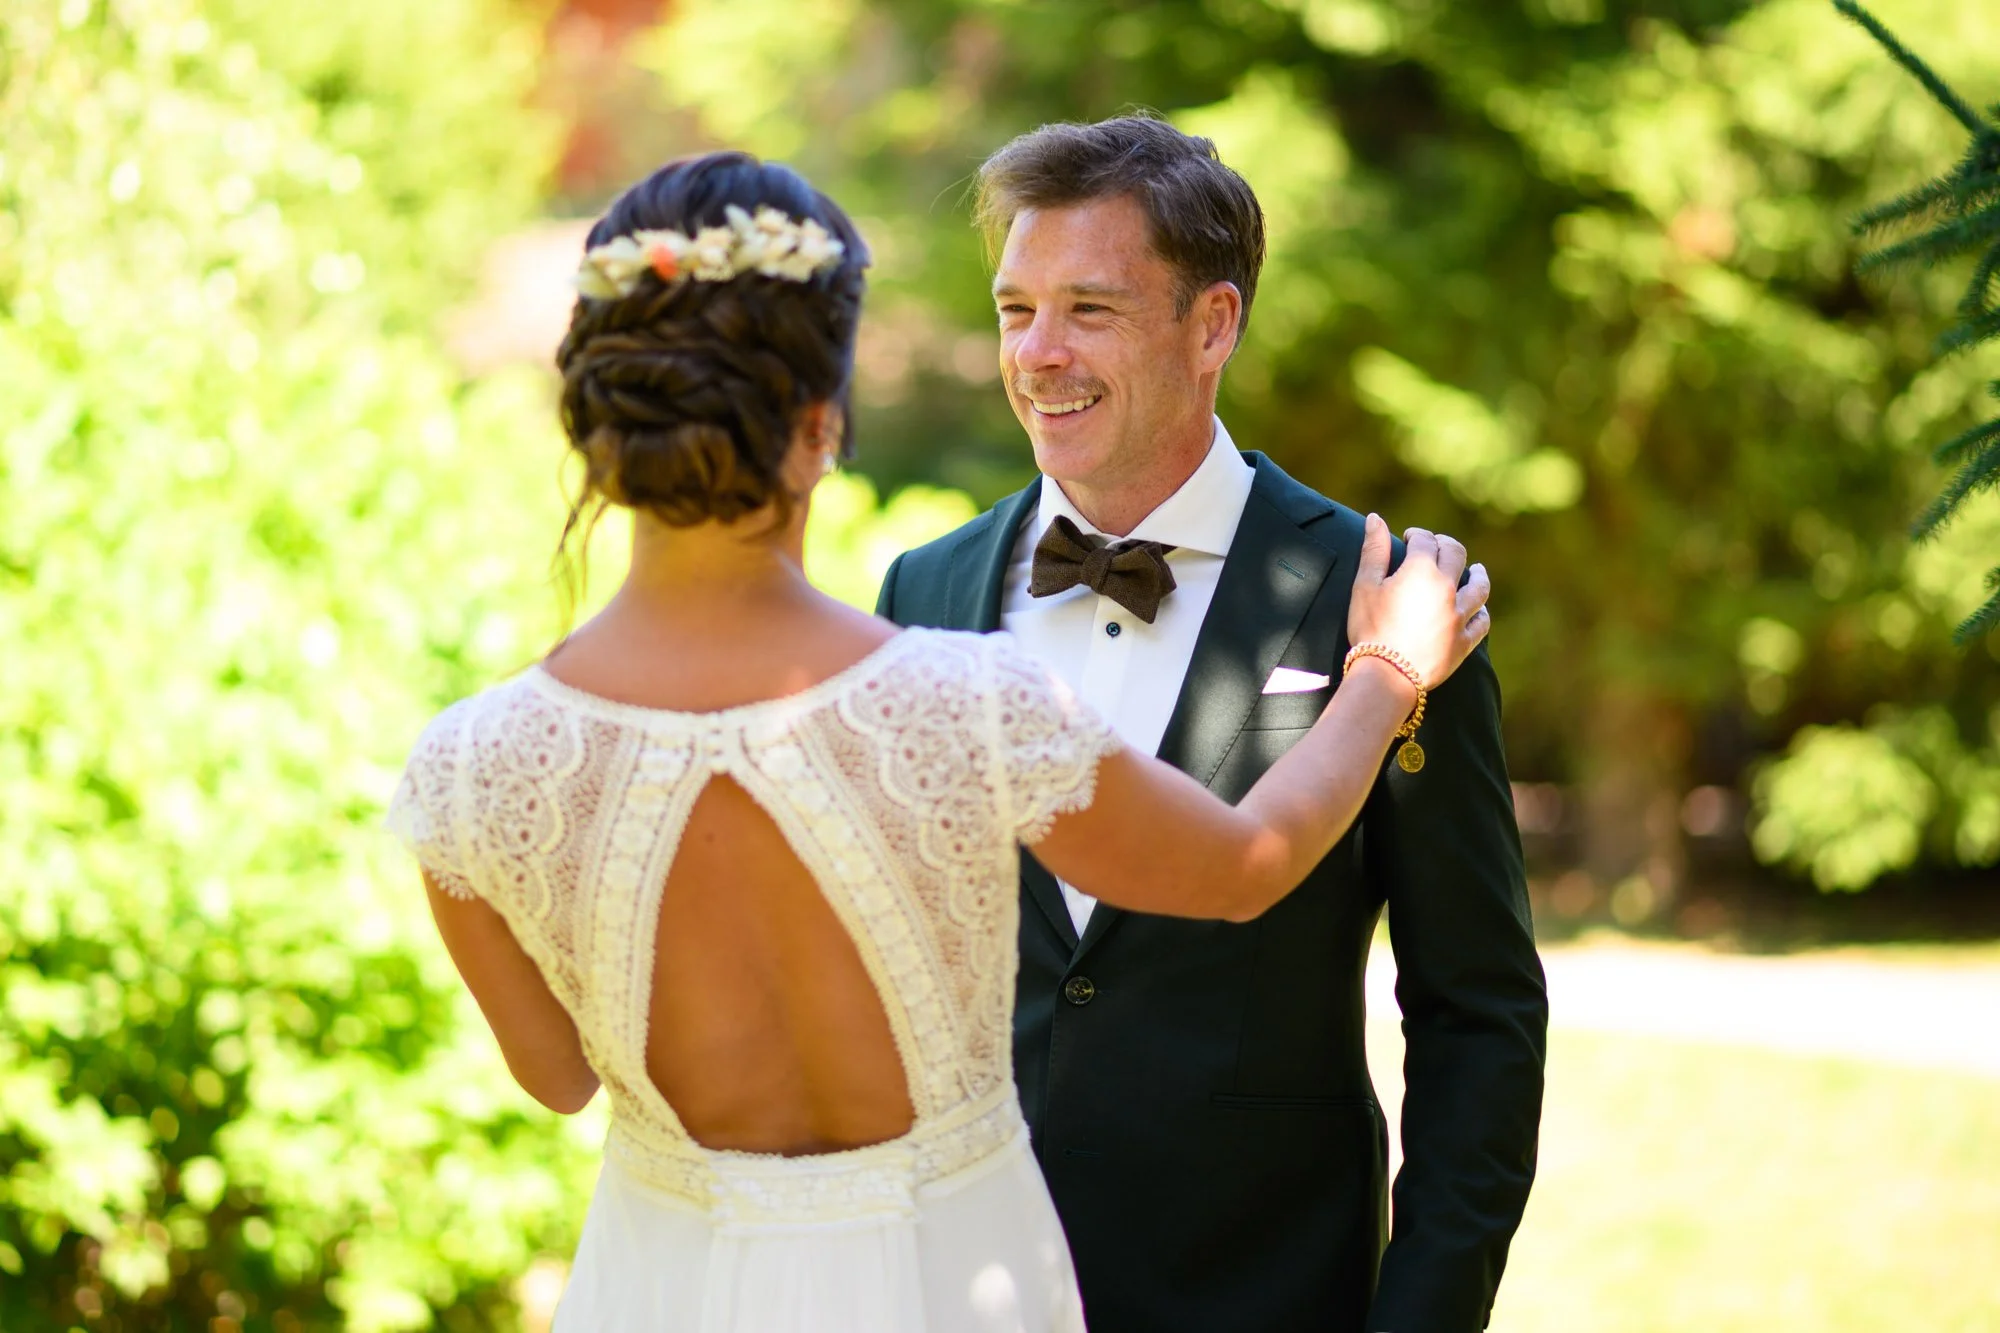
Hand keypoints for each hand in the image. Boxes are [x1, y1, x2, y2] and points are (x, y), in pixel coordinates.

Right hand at [1346, 513, 1490, 689]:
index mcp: (1422, 570)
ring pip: (1479, 587)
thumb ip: (1373, 550)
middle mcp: (1447, 588)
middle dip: (1446, 545)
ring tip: (1477, 570)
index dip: (1416, 534)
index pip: (1425, 540)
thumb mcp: (1365, 586)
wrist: (1386, 674)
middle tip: (1436, 546)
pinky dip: (1482, 612)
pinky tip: (1480, 609)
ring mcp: (1460, 615)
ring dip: (1478, 574)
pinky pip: (1482, 622)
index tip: (1408, 537)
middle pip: (1457, 554)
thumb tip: (1376, 519)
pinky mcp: (1464, 641)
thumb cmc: (1370, 628)